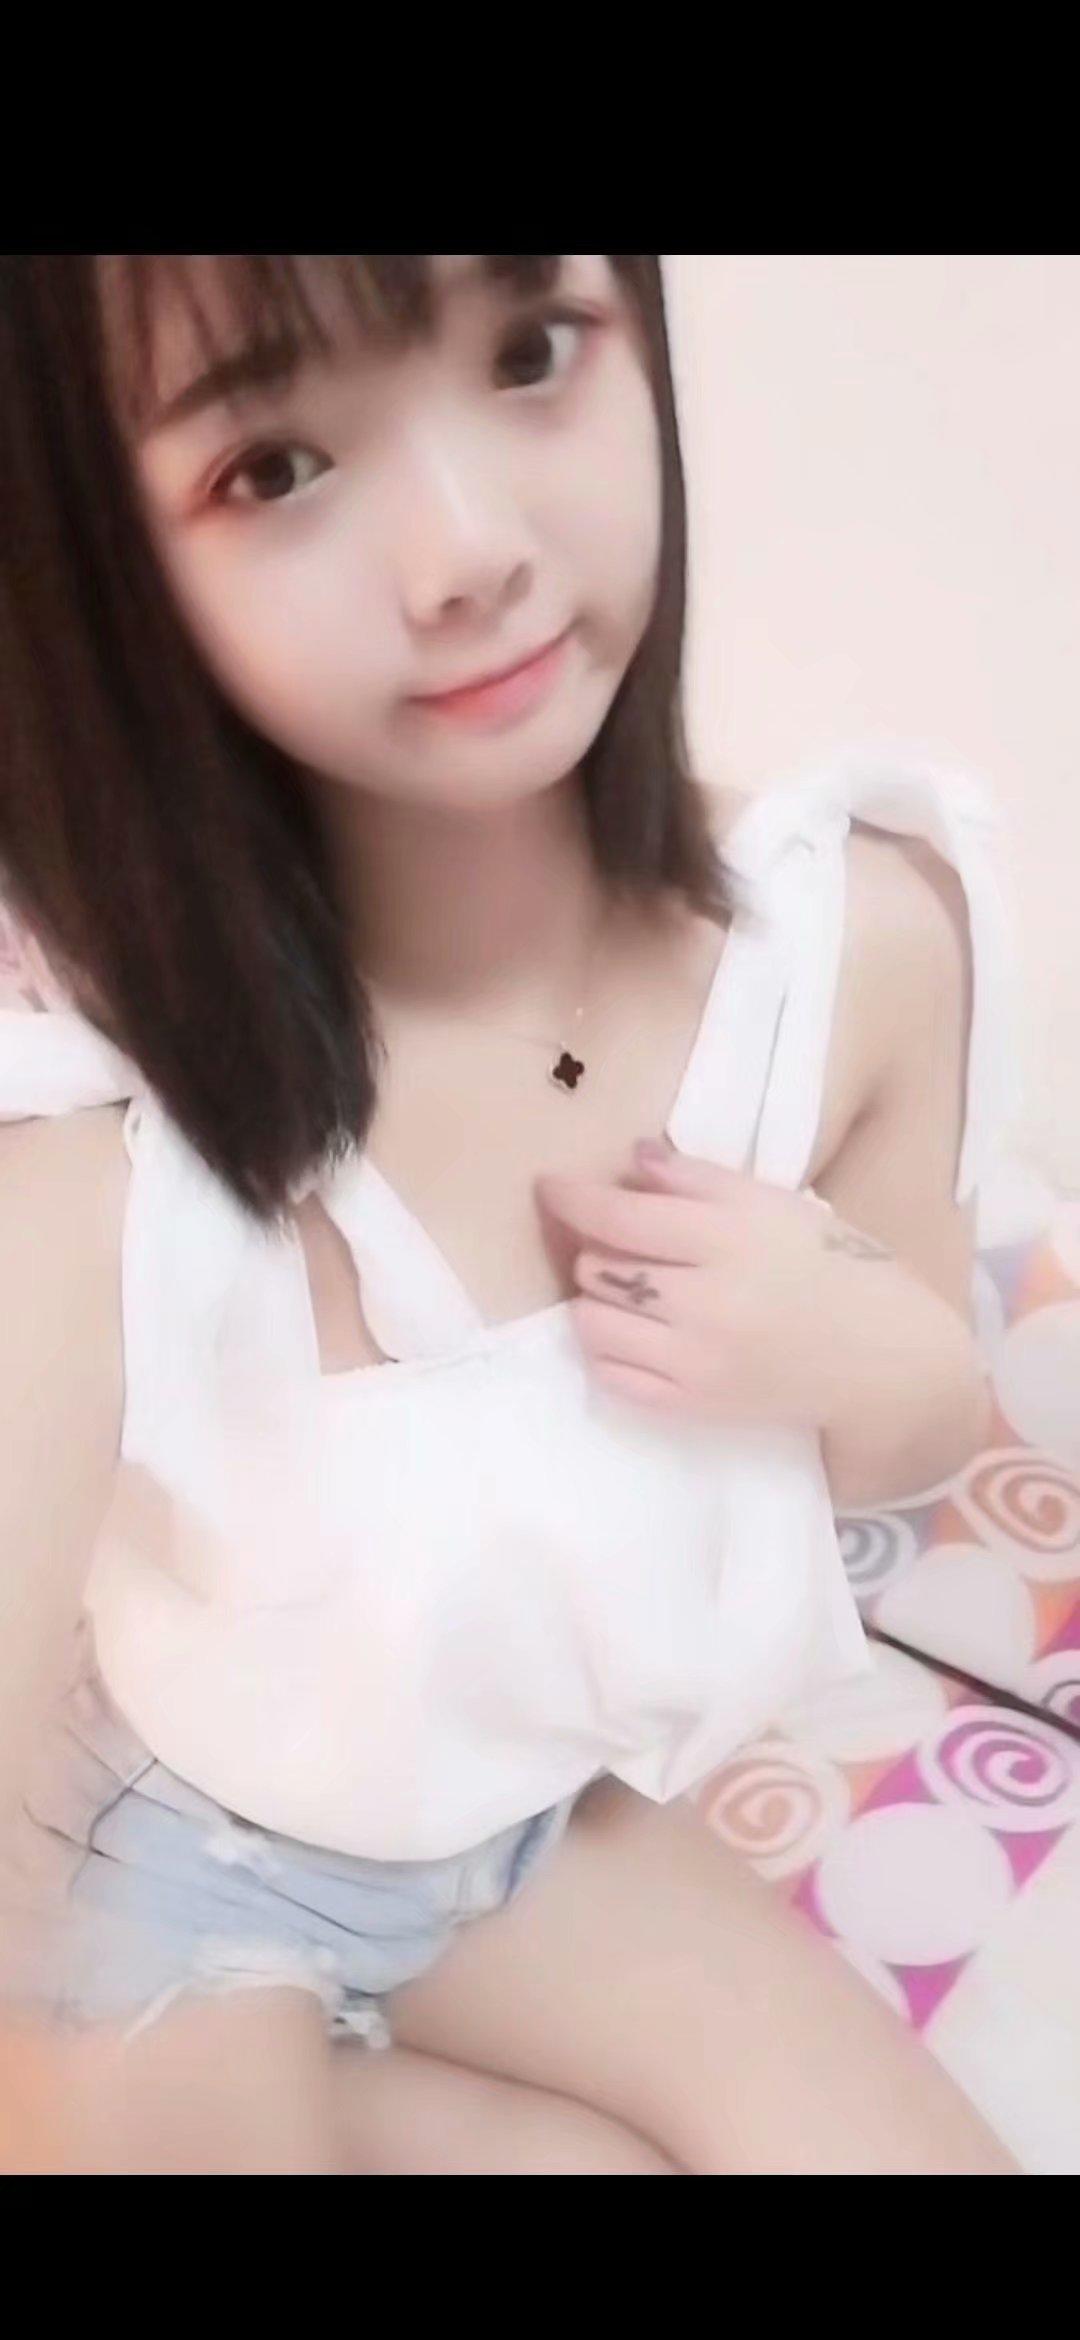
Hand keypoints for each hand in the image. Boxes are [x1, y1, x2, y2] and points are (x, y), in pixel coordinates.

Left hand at [535, 1138, 894, 1431]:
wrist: (880, 1360)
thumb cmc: (831, 1267)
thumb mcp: (775, 1205)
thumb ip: (699, 1179)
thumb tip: (631, 1159)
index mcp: (729, 1238)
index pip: (620, 1217)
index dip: (572, 1198)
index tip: (550, 1187)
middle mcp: (706, 1301)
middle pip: (598, 1268)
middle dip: (598, 1249)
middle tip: (626, 1247)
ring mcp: (696, 1361)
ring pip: (592, 1323)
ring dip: (597, 1300)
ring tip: (631, 1291)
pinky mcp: (693, 1406)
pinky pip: (611, 1375)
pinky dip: (609, 1348)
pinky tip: (636, 1332)